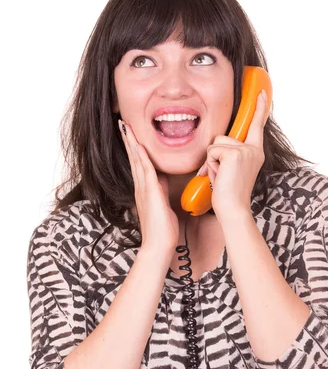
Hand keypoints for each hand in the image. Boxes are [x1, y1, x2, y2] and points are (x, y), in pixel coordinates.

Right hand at [118, 120, 179, 252]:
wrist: (159, 246)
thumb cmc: (163, 230)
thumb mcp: (164, 205)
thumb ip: (161, 192)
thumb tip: (163, 181)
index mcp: (145, 190)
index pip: (138, 164)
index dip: (134, 147)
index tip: (130, 133)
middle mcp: (141, 188)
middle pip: (133, 158)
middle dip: (129, 140)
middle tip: (122, 123)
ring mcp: (144, 190)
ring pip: (137, 161)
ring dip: (131, 143)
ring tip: (125, 127)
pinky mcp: (150, 193)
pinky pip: (146, 171)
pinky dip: (141, 157)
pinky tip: (138, 145)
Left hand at [198, 91, 266, 221]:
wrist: (233, 209)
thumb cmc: (229, 194)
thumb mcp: (231, 170)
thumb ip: (229, 155)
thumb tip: (216, 147)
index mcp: (255, 152)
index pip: (256, 126)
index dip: (259, 108)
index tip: (262, 93)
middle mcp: (253, 149)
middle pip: (222, 137)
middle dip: (215, 156)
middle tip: (223, 176)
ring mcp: (245, 150)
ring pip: (215, 144)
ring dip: (212, 162)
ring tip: (221, 177)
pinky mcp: (235, 153)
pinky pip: (212, 152)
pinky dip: (210, 166)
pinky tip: (219, 178)